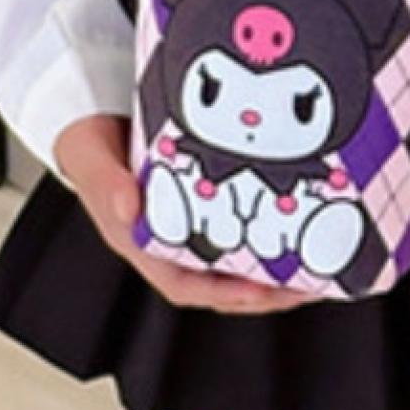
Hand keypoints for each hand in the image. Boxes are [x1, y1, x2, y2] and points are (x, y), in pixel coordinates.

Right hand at [52, 114, 319, 314]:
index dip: (225, 294)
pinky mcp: (205, 198)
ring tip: (321, 259)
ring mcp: (191, 220)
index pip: (186, 285)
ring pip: (240, 254)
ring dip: (279, 264)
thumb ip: (105, 183)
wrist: (89, 115)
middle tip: (312, 282)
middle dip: (268, 288)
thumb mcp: (90, 158)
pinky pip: (242, 221)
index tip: (261, 292)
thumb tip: (129, 208)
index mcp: (142, 242)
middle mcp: (171, 239)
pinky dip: (271, 226)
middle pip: (224, 279)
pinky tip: (300, 217)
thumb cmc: (88, 145)